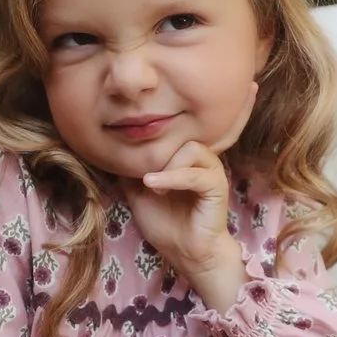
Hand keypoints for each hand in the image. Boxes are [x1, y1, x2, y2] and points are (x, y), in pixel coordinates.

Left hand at [124, 86, 255, 310]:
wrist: (185, 253)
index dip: (209, 102)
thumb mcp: (138, 188)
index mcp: (188, 154)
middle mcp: (203, 156)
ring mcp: (212, 170)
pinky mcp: (216, 187)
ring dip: (166, 165)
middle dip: (164, 142)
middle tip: (146, 166)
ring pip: (190, 147)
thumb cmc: (166, 221)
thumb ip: (131, 164)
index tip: (229, 83)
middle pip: (184, 130)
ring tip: (152, 184)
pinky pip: (194, 173)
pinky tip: (155, 185)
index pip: (191, 122)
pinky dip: (172, 178)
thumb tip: (107, 145)